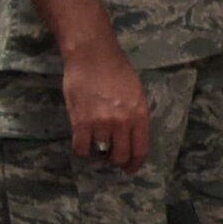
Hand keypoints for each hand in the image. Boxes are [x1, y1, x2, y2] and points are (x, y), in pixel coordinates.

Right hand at [64, 43, 150, 172]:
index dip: (135, 164)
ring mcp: (101, 123)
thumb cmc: (116, 69)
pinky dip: (82, 150)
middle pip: (121, 156)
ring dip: (98, 153)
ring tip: (96, 143)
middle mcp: (123, 122)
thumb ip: (136, 115)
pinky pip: (82, 149)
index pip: (141, 150)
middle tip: (110, 156)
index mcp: (140, 114)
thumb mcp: (136, 92)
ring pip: (101, 154)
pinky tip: (83, 142)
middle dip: (116, 160)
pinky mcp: (81, 122)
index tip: (129, 169)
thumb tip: (132, 137)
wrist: (92, 54)